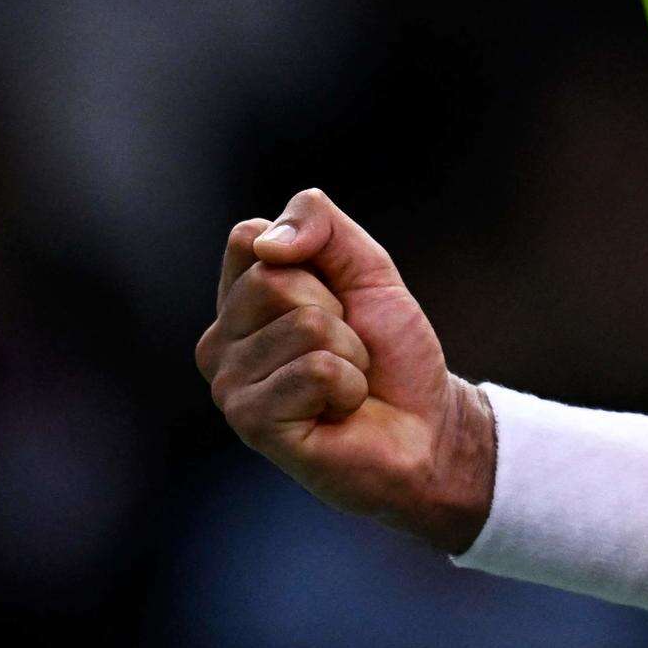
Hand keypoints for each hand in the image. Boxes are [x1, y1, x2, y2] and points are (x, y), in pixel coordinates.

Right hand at [194, 187, 494, 551]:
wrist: (426, 424)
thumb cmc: (390, 350)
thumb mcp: (366, 266)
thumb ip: (319, 223)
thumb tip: (265, 244)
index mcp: (237, 302)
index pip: (248, 237)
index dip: (314, 257)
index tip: (336, 295)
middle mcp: (221, 342)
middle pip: (273, 280)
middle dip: (336, 309)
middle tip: (347, 346)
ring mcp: (230, 385)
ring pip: (304, 325)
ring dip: (350, 351)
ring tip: (346, 380)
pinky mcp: (252, 422)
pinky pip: (316, 369)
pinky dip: (350, 384)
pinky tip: (341, 408)